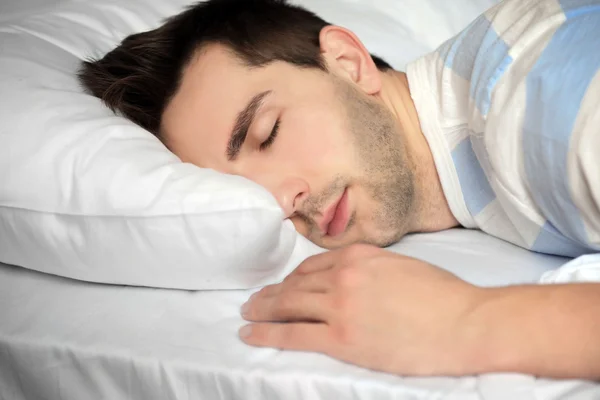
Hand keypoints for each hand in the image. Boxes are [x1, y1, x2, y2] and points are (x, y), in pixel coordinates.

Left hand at [239, 244, 484, 375]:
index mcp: (359, 255)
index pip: (313, 265)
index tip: (284, 286)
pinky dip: (267, 334)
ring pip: (288, 305)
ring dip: (263, 310)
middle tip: (254, 300)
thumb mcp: (402, 266)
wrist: (466, 322)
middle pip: (295, 284)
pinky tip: (251, 334)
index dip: (293, 278)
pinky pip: (293, 334)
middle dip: (271, 293)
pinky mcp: (341, 339)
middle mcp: (343, 275)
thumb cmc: (444, 295)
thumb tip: (351, 278)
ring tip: (247, 314)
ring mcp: (340, 306)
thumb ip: (369, 268)